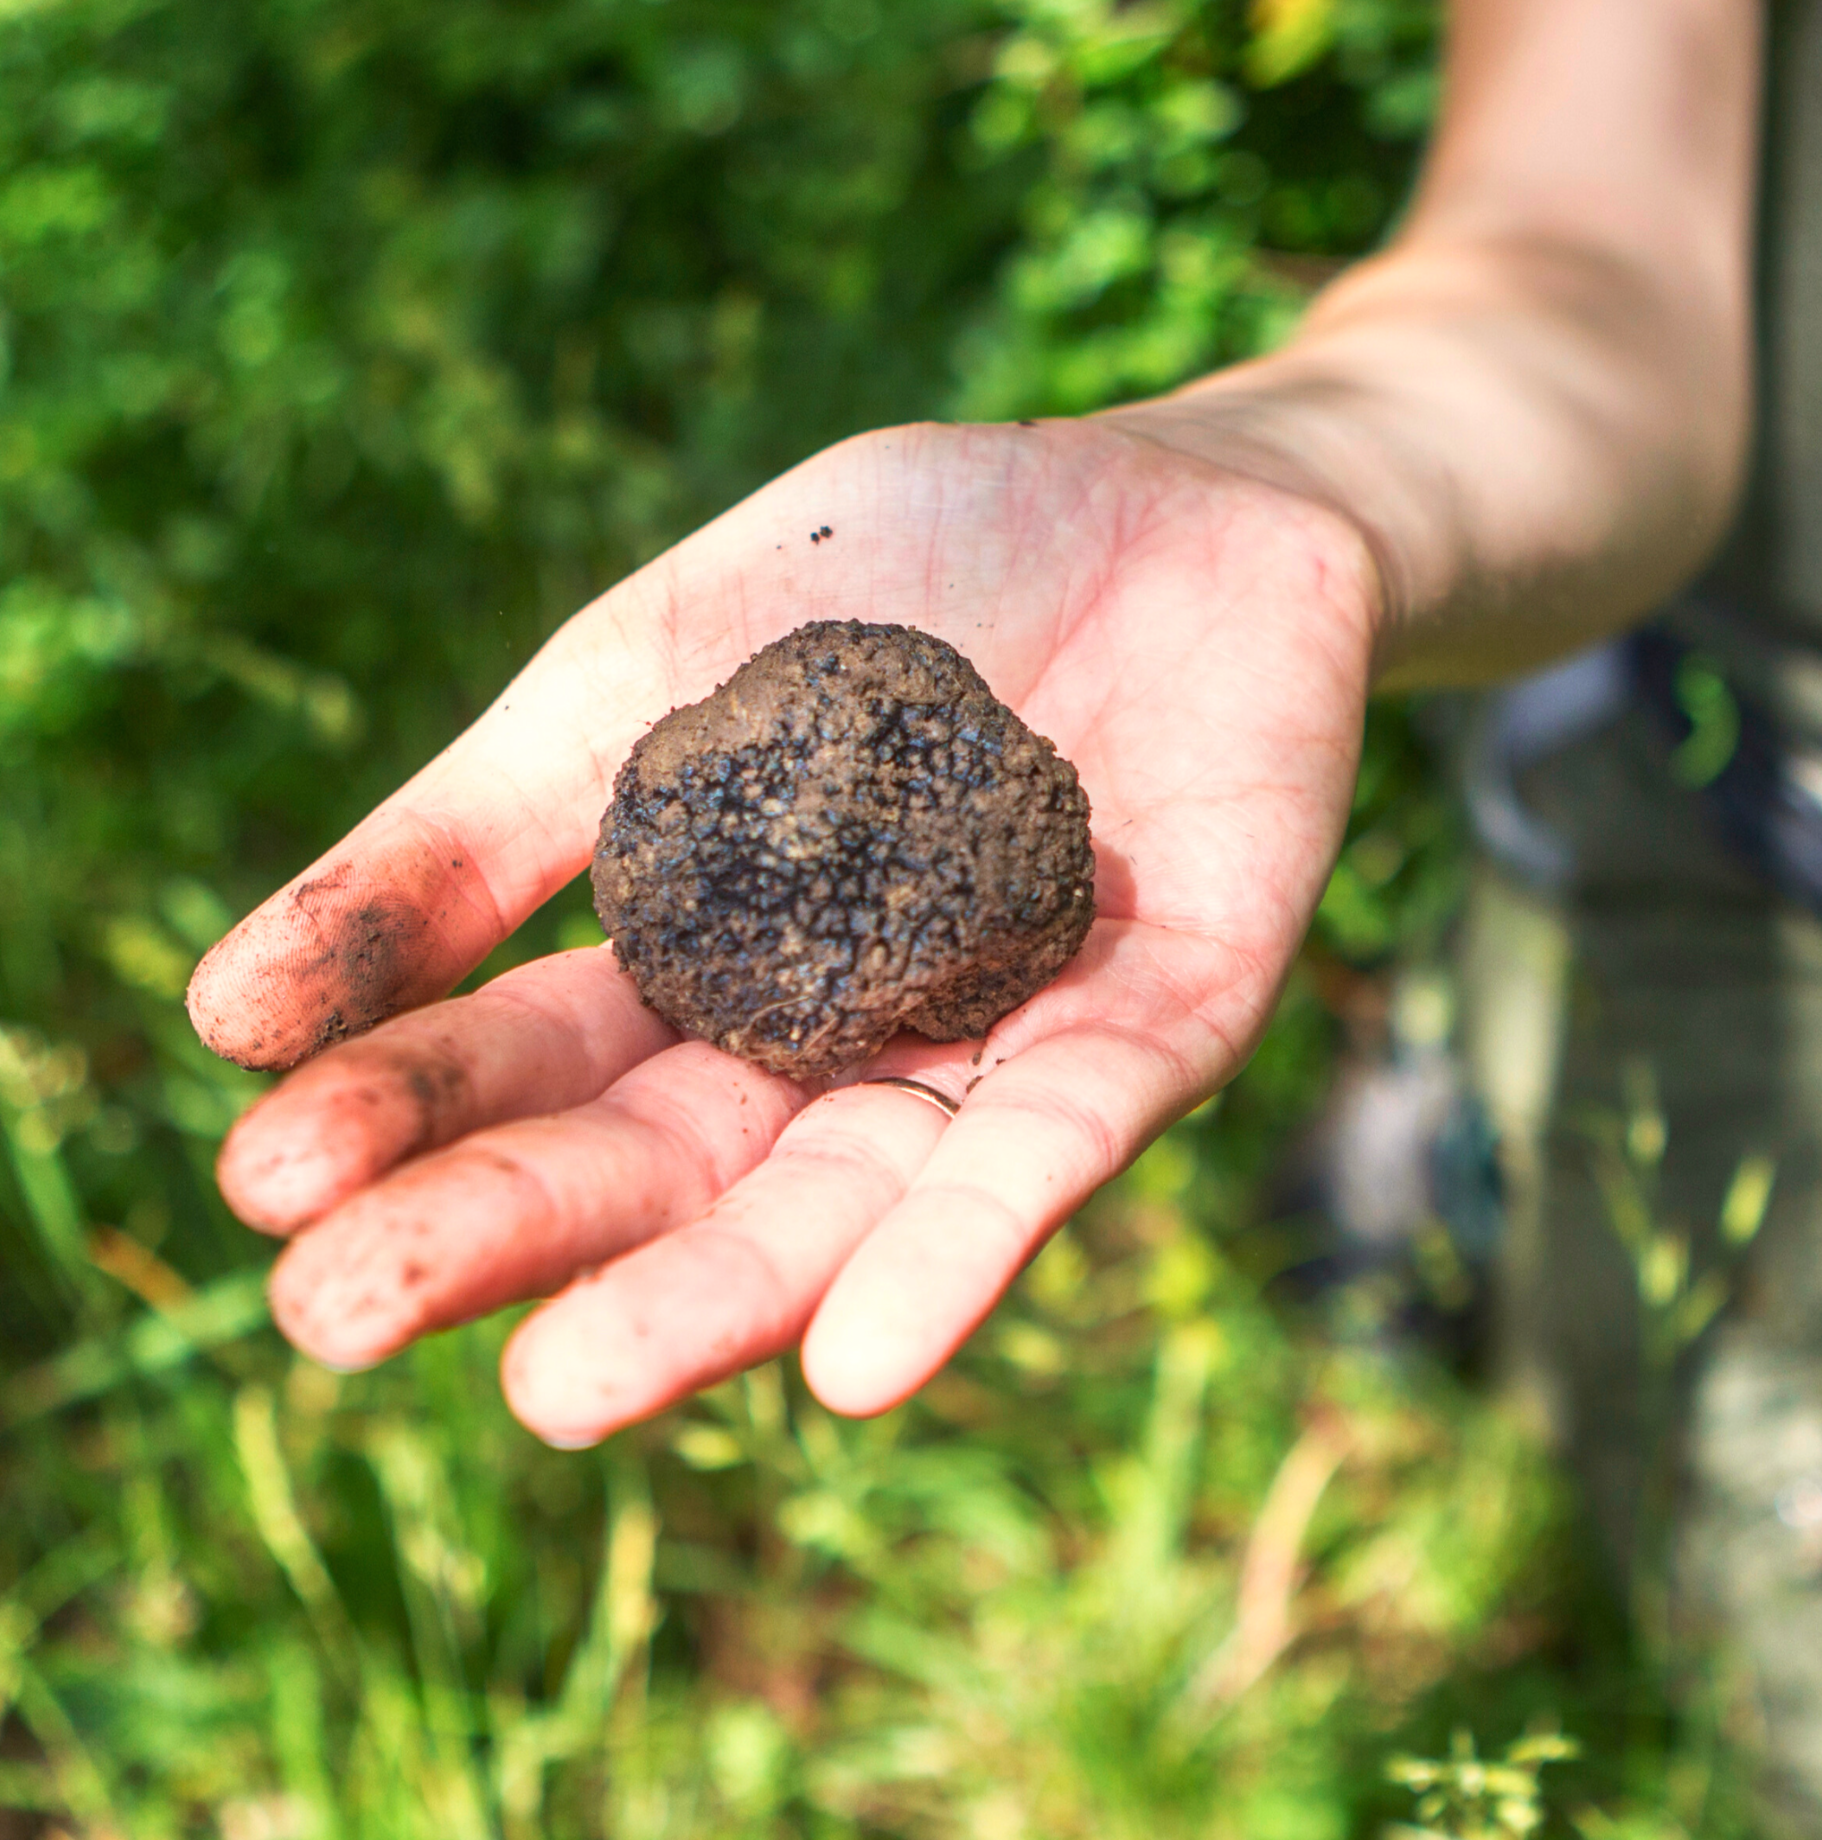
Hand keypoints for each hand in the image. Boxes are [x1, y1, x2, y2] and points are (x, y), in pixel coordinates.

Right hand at [188, 417, 1377, 1445]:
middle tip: (340, 1318)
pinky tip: (862, 1354)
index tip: (267, 1176)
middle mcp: (844, 1043)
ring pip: (849, 1200)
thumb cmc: (893, 578)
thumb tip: (227, 1010)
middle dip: (518, 1241)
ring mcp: (1002, 1047)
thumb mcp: (643, 676)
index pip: (541, 1067)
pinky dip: (967, 1245)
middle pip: (674, 1167)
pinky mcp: (1163, 1024)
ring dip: (712, 1298)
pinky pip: (1062, 1144)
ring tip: (563, 1387)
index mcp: (711, 964)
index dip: (408, 1116)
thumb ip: (478, 835)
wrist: (1160, 493)